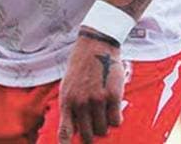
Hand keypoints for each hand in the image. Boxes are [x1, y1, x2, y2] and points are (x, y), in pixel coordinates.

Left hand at [58, 28, 124, 142]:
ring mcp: (97, 100)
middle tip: (95, 129)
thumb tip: (75, 130)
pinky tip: (114, 109)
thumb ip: (70, 107)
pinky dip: (116, 119)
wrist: (95, 46)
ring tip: (104, 113)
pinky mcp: (113, 96)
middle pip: (88, 136)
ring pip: (103, 130)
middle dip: (92, 135)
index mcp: (66, 101)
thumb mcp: (67, 86)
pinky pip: (116, 121)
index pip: (64, 132)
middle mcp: (80, 103)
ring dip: (105, 126)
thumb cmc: (81, 67)